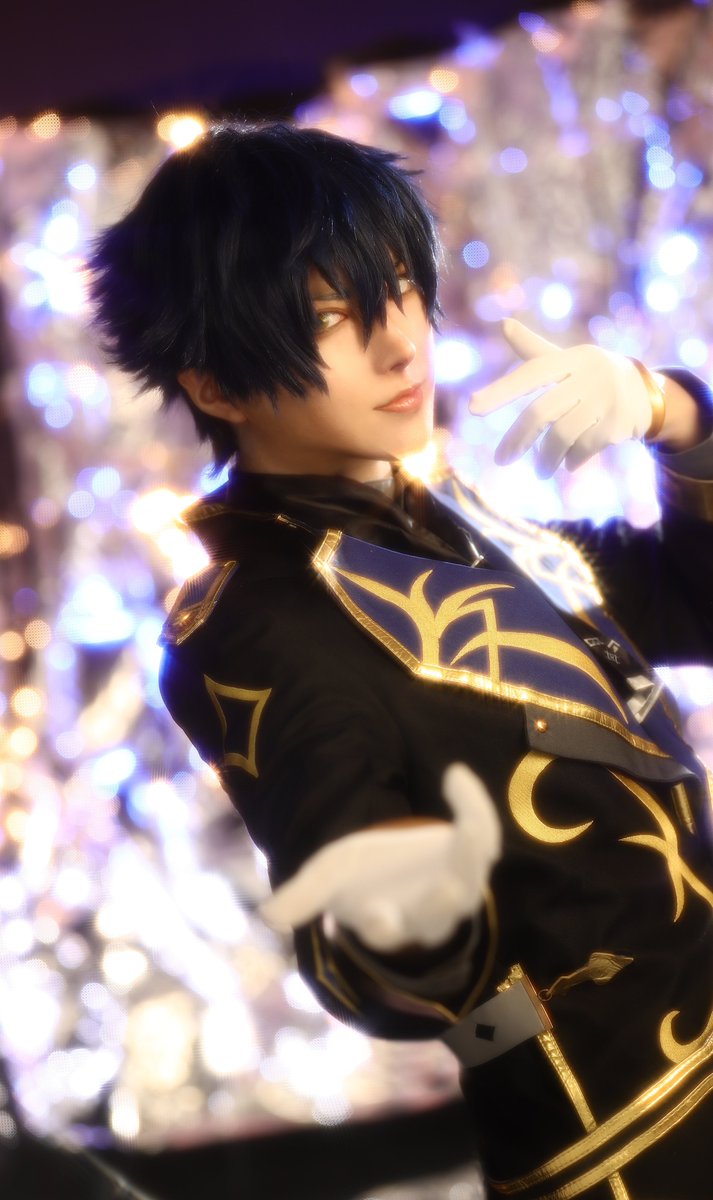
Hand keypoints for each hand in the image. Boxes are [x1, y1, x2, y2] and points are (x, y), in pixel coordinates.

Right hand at [260, 764, 500, 953]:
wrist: (398, 862)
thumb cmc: (363, 875)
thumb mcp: (330, 877)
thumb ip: (304, 894)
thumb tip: (268, 916)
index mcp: (386, 923)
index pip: (385, 933)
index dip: (381, 927)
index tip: (378, 918)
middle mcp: (428, 915)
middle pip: (438, 916)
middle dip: (441, 904)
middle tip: (448, 888)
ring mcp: (458, 887)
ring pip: (470, 876)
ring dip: (471, 851)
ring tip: (470, 823)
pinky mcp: (475, 855)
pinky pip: (481, 834)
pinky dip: (471, 804)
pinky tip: (455, 774)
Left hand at [470, 319, 656, 476]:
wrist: (644, 392)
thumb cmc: (592, 375)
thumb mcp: (567, 359)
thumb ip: (533, 349)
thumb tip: (503, 323)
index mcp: (571, 359)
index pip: (531, 374)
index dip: (502, 390)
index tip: (472, 407)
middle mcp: (588, 376)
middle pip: (541, 411)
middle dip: (517, 439)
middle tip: (501, 459)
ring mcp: (605, 401)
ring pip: (561, 436)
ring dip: (545, 458)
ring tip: (540, 471)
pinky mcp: (617, 425)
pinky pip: (583, 449)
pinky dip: (571, 461)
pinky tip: (568, 464)